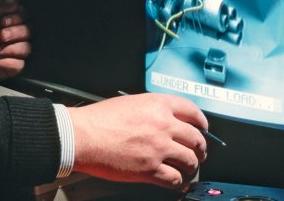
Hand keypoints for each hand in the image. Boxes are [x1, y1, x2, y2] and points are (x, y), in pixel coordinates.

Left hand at [0, 0, 30, 84]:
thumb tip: (14, 3)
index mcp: (1, 20)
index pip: (22, 16)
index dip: (17, 18)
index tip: (3, 21)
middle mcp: (8, 35)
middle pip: (28, 31)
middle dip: (15, 33)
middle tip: (0, 35)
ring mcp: (8, 51)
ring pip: (26, 48)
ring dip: (9, 48)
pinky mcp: (7, 67)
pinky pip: (19, 64)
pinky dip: (7, 62)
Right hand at [67, 93, 208, 188]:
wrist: (81, 136)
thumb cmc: (97, 120)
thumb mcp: (128, 103)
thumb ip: (151, 110)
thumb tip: (165, 120)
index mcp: (156, 105)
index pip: (192, 111)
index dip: (201, 122)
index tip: (202, 128)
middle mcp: (162, 125)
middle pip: (196, 138)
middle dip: (199, 148)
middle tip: (197, 152)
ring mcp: (158, 148)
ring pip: (190, 160)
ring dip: (190, 165)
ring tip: (186, 167)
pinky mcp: (150, 169)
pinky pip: (175, 179)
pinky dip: (177, 181)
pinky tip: (173, 180)